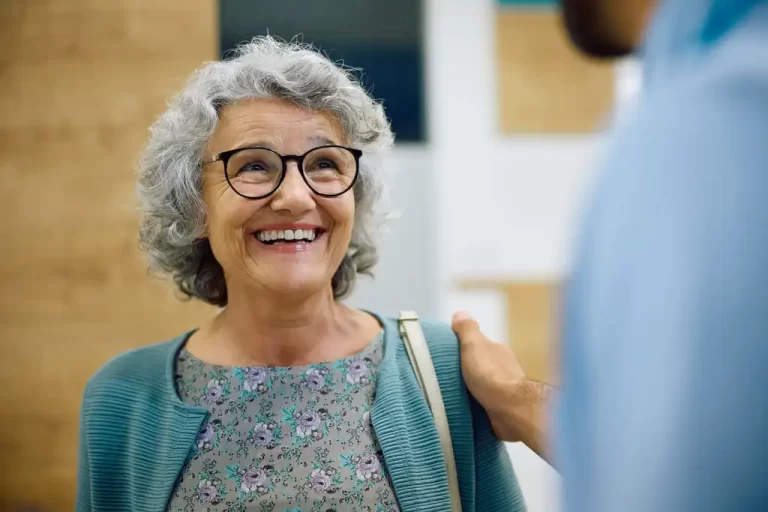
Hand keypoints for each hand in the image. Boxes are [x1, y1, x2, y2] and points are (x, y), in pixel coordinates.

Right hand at [453, 311, 551, 460]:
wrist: (510, 409)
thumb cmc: (490, 375)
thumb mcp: (474, 345)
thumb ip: (467, 330)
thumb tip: (461, 312)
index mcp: (497, 350)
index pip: (478, 345)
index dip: (463, 348)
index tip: (445, 356)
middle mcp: (504, 367)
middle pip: (481, 365)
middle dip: (466, 371)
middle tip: (444, 377)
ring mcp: (505, 389)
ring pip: (483, 386)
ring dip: (471, 389)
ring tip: (450, 394)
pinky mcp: (504, 408)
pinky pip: (485, 403)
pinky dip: (476, 404)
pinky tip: (465, 408)